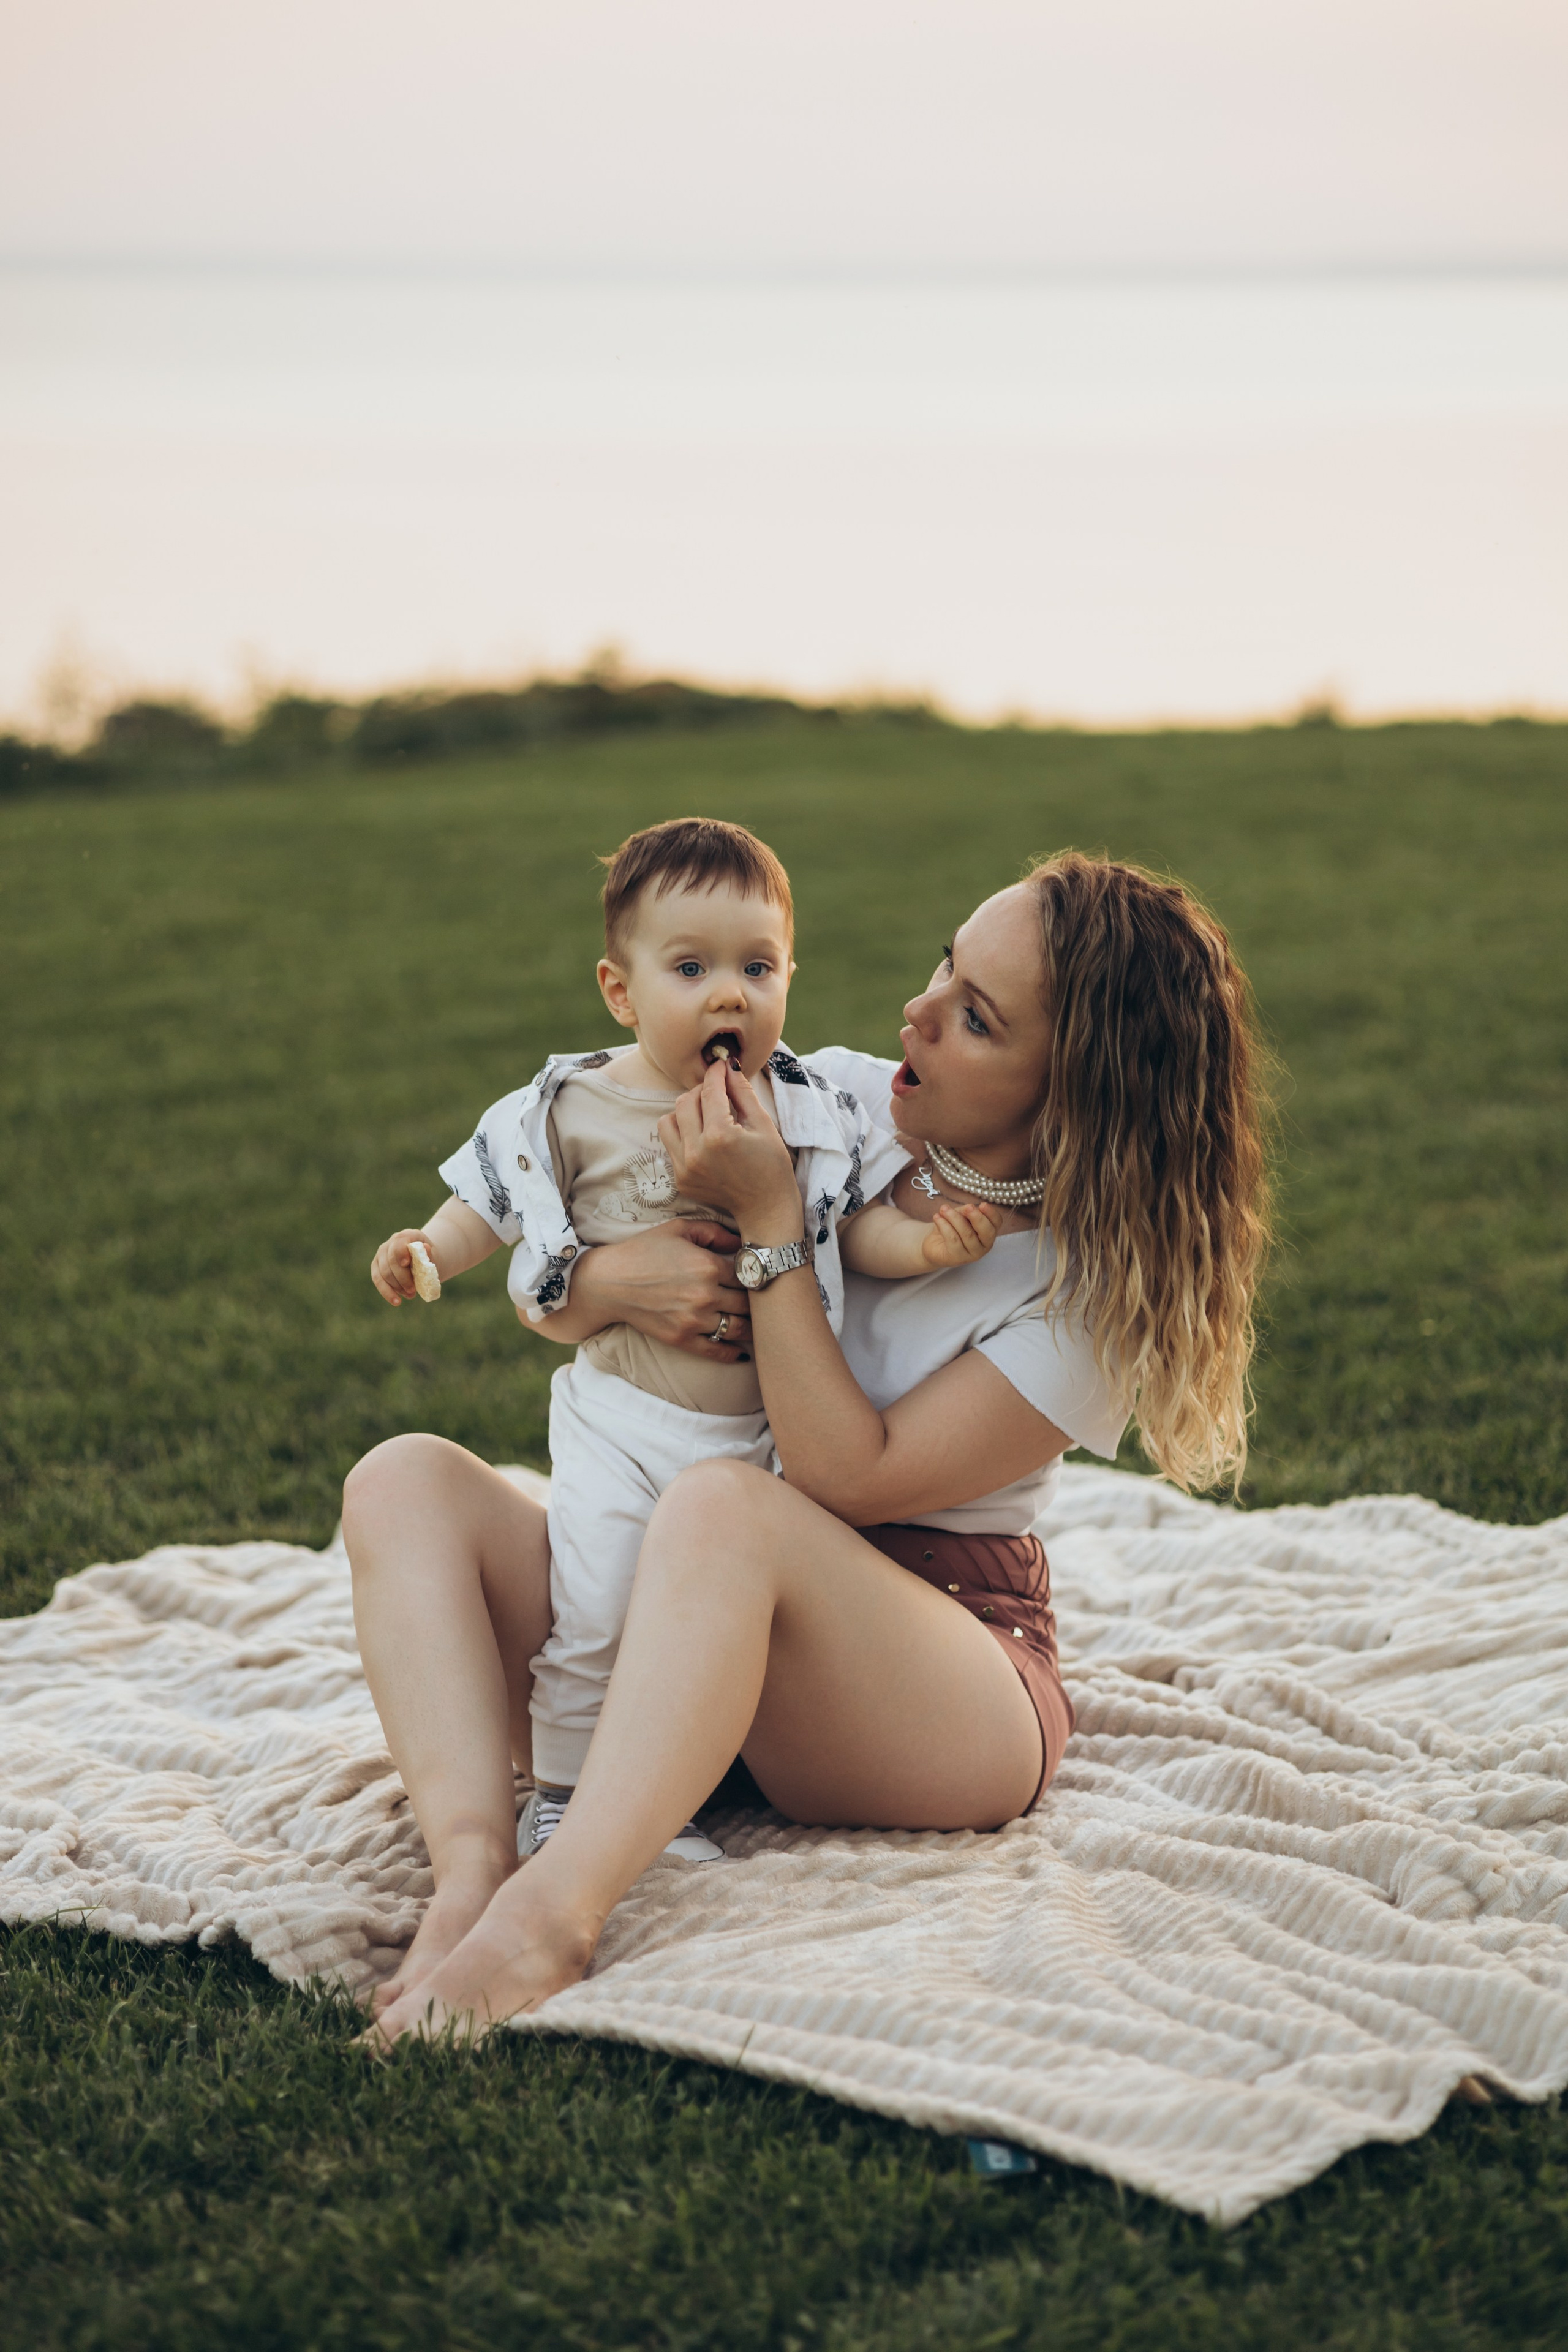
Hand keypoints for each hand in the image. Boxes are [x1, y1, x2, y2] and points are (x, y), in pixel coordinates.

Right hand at [371, 1228, 435, 1305]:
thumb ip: (429, 1253)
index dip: (401, 1253)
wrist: (424, 1261)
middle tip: (413, 1290)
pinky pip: (377, 1280)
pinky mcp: (376, 1267)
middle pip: (390, 1261)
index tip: (407, 1264)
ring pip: (383, 1273)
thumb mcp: (434, 1255)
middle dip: (402, 1278)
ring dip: (396, 1287)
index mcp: (406, 1236)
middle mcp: (390, 1243)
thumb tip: (425, 1248)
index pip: (399, 1243)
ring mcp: (381, 1255)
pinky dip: (387, 1292)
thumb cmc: (429, 1258)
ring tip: (410, 1295)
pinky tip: (397, 1302)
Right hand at [569, 1220, 753, 1359]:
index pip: (749, 1274)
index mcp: (708, 1265)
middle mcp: (705, 1295)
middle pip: (748, 1303)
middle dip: (758, 1302)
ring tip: (760, 1327)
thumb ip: (714, 1232)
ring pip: (739, 1328)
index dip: (757, 1276)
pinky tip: (742, 1353)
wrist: (609, 1282)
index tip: (763, 1278)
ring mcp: (694, 1319)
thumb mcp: (679, 1229)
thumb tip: (743, 1242)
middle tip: (766, 1303)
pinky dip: (733, 1353)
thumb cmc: (644, 1250)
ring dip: (752, 1328)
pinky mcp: (682, 1338)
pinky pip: (716, 1351)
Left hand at [659, 1062, 802, 1238]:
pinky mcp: (679, 1179)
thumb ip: (743, 1093)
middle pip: (684, 1102)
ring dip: (685, 1112)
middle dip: (701, 1091)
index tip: (721, 1065)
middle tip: (718, 1092)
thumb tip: (728, 1067)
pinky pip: (671, 1145)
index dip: (716, 1073)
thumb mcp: (764, 1125)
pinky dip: (684, 1134)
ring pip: (668, 1121)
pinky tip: (704, 1138)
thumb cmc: (771, 1166)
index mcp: (720, 1136)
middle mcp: (696, 1152)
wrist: (765, 1208)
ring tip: (707, 1116)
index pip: (710, 1091)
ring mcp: (684, 1168)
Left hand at [920, 1200, 1002, 1269]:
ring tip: (944, 1209)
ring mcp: (972, 1254)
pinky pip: (953, 1239)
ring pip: (968, 1234)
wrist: (934, 1245)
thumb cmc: (951, 1228)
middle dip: (977, 1217)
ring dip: (954, 1218)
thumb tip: (969, 1208)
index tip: (982, 1204)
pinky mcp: (958, 1258)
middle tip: (967, 1208)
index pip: (997, 1222)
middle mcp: (984, 1245)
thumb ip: (967, 1211)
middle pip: (987, 1232)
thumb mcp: (961, 1215)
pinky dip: (944, 1225)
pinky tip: (937, 1217)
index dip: (991, 1213)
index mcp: (989, 1231)